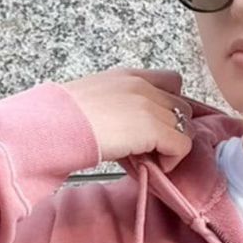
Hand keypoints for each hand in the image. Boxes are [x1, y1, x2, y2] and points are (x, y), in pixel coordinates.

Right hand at [60, 68, 194, 173]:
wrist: (56, 125)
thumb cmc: (64, 118)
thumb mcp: (95, 102)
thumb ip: (118, 108)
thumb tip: (128, 131)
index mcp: (127, 76)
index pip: (171, 81)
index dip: (171, 106)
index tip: (158, 126)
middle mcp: (142, 84)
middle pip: (183, 106)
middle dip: (173, 128)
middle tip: (153, 147)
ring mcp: (149, 104)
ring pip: (186, 126)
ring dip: (173, 145)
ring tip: (151, 158)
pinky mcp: (153, 126)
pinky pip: (183, 145)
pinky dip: (172, 160)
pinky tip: (152, 166)